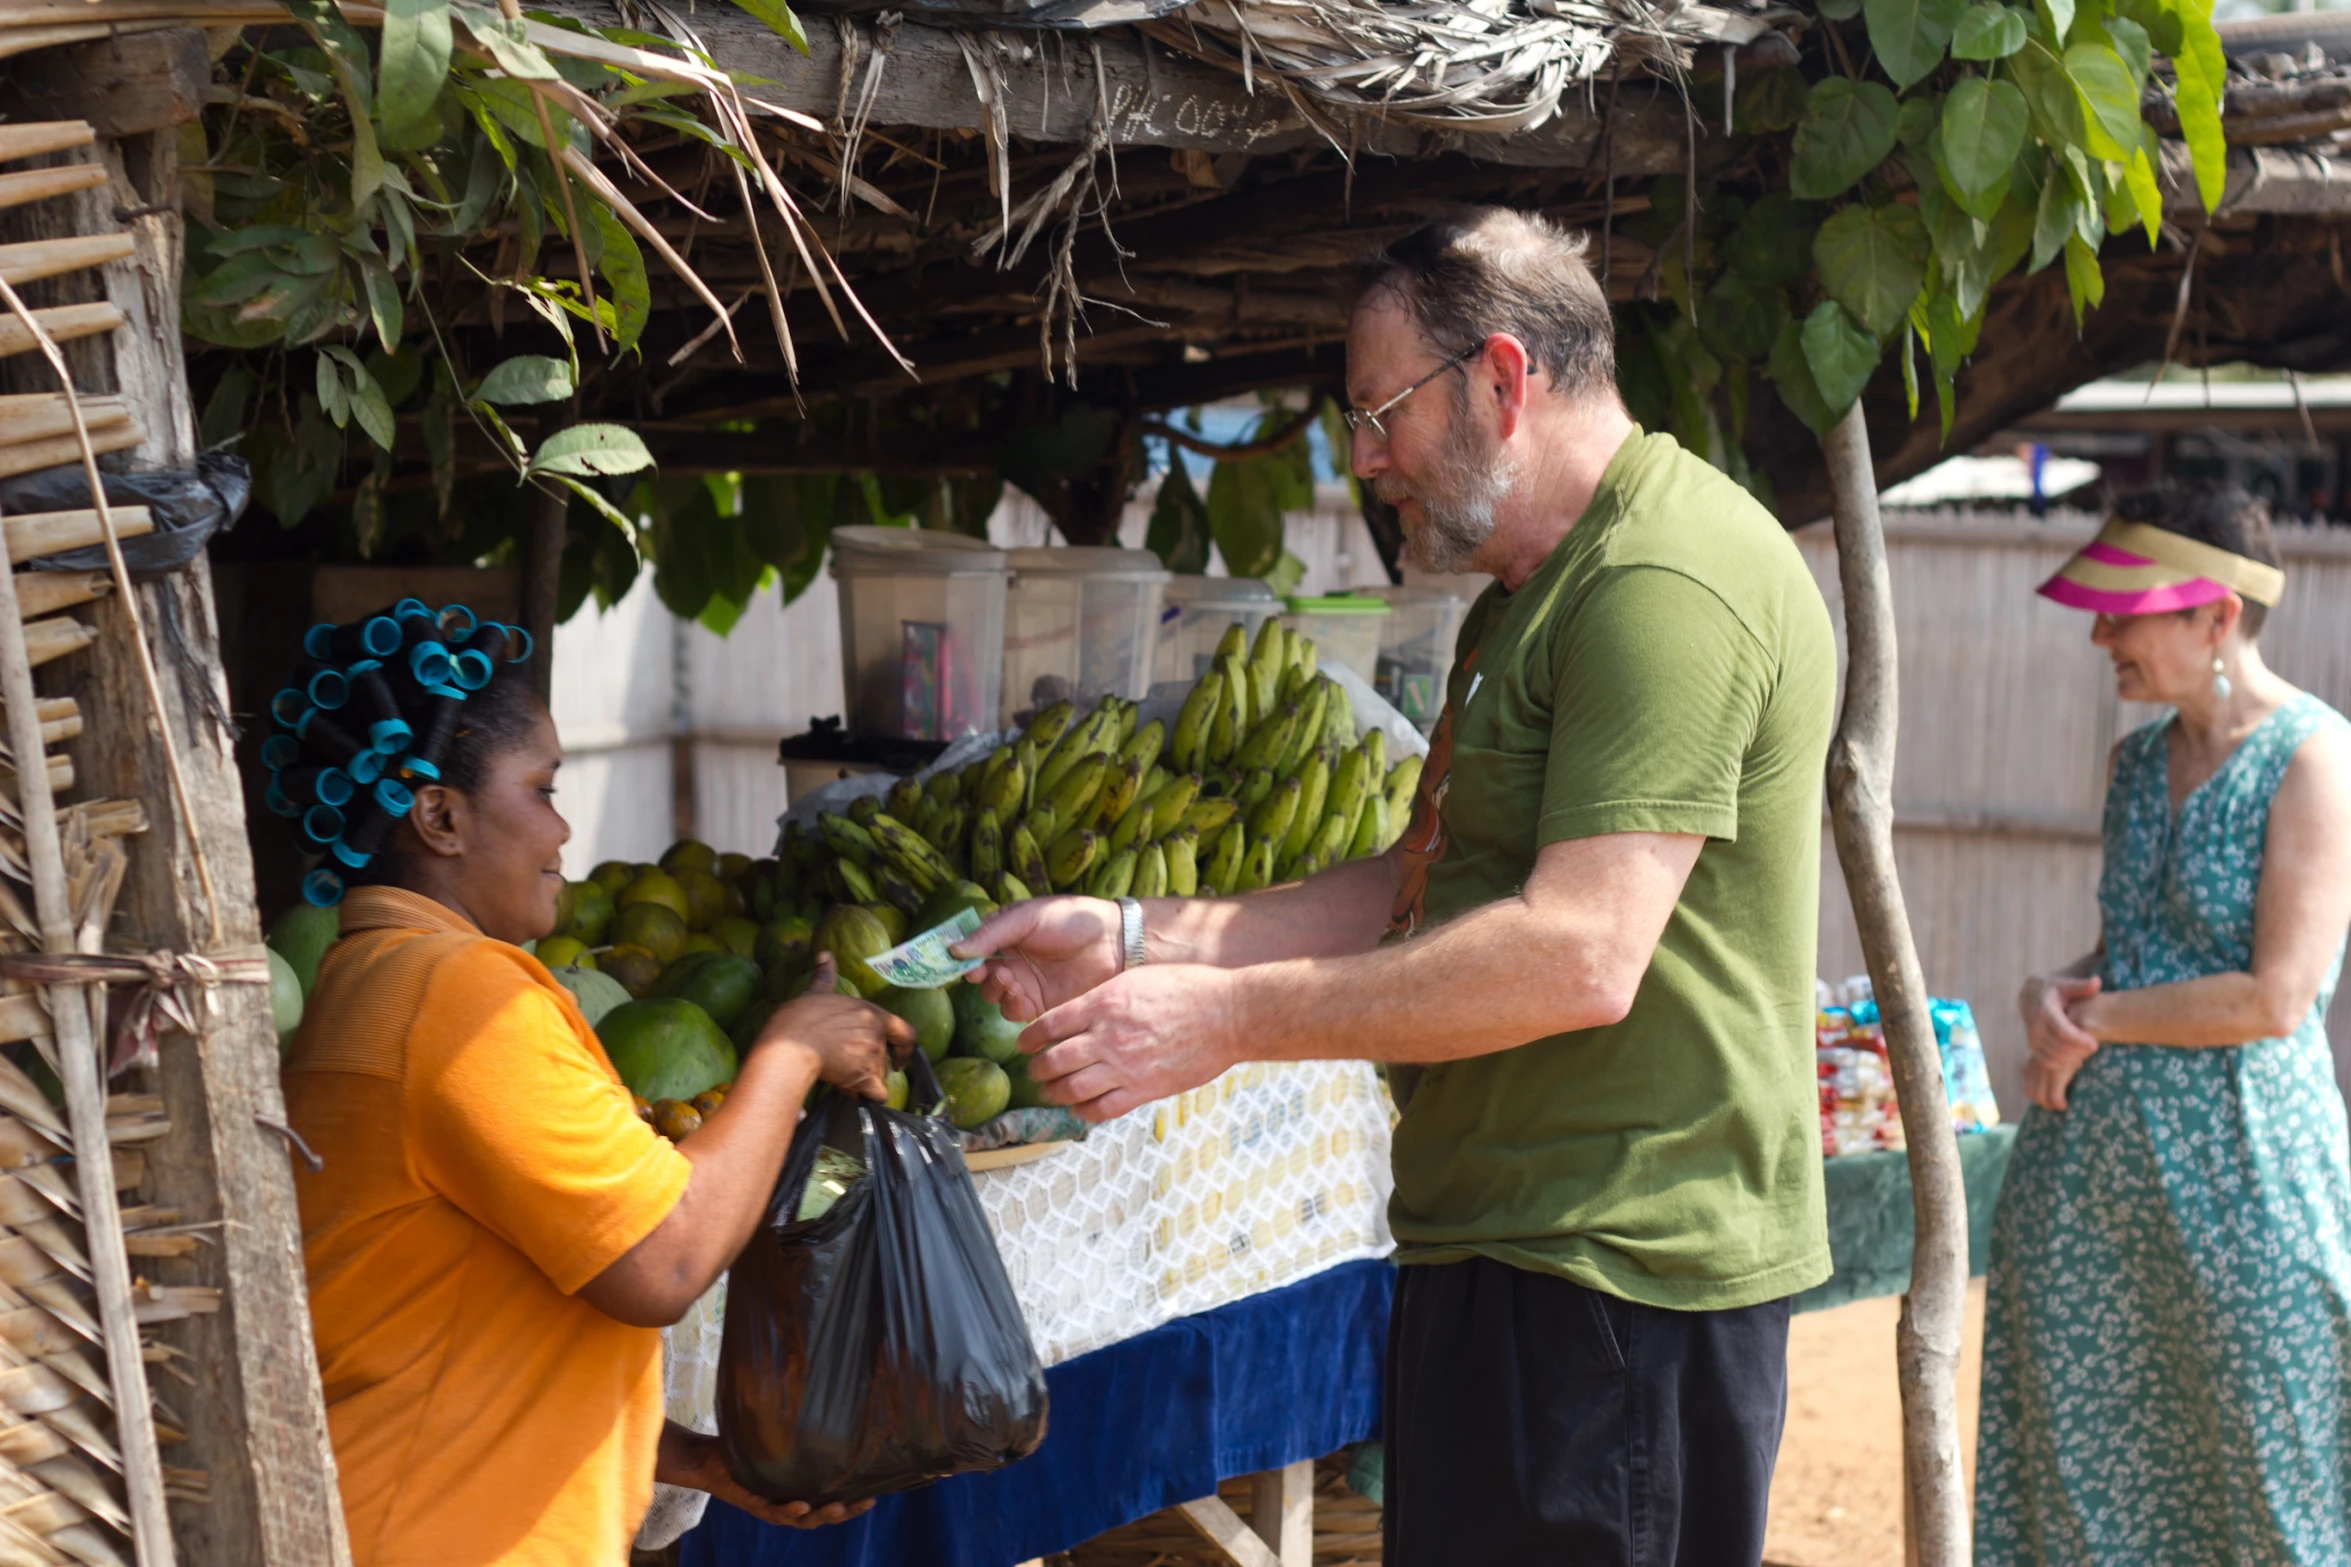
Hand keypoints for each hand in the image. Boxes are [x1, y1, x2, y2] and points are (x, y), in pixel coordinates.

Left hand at [655, 1426, 874, 1529]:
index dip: (852, 1503)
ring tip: (838, 1506)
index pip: (830, 1502)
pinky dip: (789, 1510)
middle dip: (846, 1512)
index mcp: (797, 1493)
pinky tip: (801, 1504)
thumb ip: (794, 1432)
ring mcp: (771, 1506)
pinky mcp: (752, 1504)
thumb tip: (820, 1398)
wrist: (706, 1459)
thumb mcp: (774, 1440)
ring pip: (803, 1520)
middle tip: (866, 1501)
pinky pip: (774, 1511)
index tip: (874, 1495)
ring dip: (822, 1514)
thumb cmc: (743, 1449)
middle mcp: (787, 1504)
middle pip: (823, 1516)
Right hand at [754, 954, 912, 1100]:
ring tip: (837, 1076)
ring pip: (876, 1076)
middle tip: (847, 1070)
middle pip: (883, 1058)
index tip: (898, 1059)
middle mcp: (876, 1032)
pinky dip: (865, 1096)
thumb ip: (824, 975)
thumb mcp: (815, 992)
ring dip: (861, 1081)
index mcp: (870, 1011)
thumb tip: (823, 954)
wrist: (790, 1044)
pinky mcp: (865, 1075)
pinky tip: (848, 1092)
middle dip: (869, 1068)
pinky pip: (876, 1093)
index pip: (904, 1030)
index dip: (904, 1047)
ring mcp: (872, 1054)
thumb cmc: (798, 1018)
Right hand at [956, 897, 1121, 1021]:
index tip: (962, 962)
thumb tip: (954, 950)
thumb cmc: (1072, 920)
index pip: (973, 950)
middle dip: (979, 976)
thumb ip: (991, 933)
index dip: (963, 958)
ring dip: (994, 990)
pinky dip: (1011, 1005)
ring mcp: (1026, 984)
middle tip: (986, 971)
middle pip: (980, 978)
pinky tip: (1021, 991)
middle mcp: (1012, 961)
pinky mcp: (1041, 1005)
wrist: (1113, 942)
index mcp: (1006, 936)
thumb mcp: (1027, 917)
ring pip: (994, 997)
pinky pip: (1014, 1012)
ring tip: (1009, 978)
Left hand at [1021, 963, 1241, 1122]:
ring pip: (1073, 1088)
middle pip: (1055, 1059)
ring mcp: (1125, 1065)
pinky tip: (1079, 1111)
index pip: (1051, 1024)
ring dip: (1055, 1093)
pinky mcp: (1144, 1089)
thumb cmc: (1189, 989)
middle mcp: (1108, 1036)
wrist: (1227, 1014)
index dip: (1031, 1037)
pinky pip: (1104, 1108)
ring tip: (1050, 1093)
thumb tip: (1083, 1012)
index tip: (1024, 1044)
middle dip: (1038, 1069)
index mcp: (1104, 1003)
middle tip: (1033, 1072)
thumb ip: (1107, 997)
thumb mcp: (1138, 979)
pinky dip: (1085, 1112)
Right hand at [2018, 971, 2100, 1111]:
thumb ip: (2082, 986)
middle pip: (2059, 1048)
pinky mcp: (2033, 1047)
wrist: (2030, 996)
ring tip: (2086, 1052)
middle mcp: (2035, 1027)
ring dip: (2072, 1059)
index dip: (2079, 1041)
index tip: (2095, 1044)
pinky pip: (2047, 1062)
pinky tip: (2076, 1059)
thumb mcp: (2067, 984)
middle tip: (2095, 1047)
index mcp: (2045, 1011)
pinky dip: (2063, 1064)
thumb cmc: (2054, 990)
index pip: (2062, 1032)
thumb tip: (2097, 982)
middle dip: (2079, 1051)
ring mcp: (2032, 1038)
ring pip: (2053, 1057)